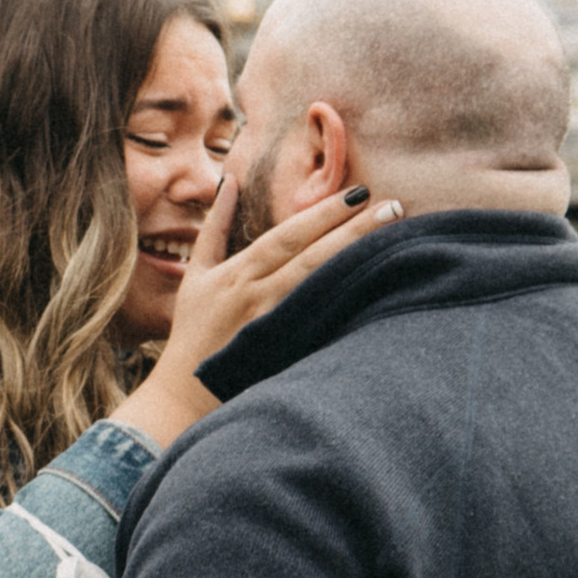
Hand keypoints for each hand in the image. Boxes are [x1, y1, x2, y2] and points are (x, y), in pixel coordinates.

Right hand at [122, 184, 399, 448]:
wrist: (184, 395)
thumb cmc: (192, 331)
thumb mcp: (196, 274)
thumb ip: (214, 226)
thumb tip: (231, 181)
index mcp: (237, 274)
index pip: (287, 236)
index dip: (322, 214)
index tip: (357, 193)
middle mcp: (256, 296)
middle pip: (311, 257)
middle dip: (352, 230)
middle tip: (393, 207)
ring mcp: (272, 327)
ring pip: (321, 288)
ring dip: (357, 261)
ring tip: (393, 239)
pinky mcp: (285, 354)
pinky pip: (321, 325)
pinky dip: (347, 305)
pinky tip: (378, 290)